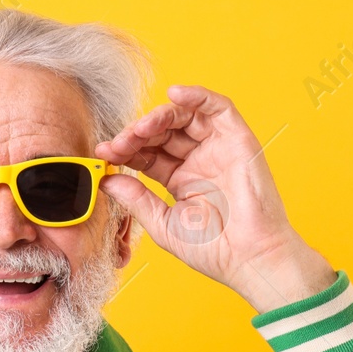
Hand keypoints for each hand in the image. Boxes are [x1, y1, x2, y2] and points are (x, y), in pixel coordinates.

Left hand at [96, 85, 335, 314]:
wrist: (249, 258)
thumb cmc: (213, 249)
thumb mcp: (162, 223)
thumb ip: (135, 198)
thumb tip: (107, 179)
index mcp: (180, 180)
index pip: (147, 153)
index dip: (125, 149)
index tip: (104, 152)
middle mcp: (198, 160)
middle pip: (161, 133)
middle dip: (136, 134)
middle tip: (119, 142)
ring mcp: (217, 148)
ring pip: (183, 117)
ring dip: (158, 117)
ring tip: (140, 128)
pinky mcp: (237, 139)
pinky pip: (218, 107)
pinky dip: (197, 96)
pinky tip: (175, 94)